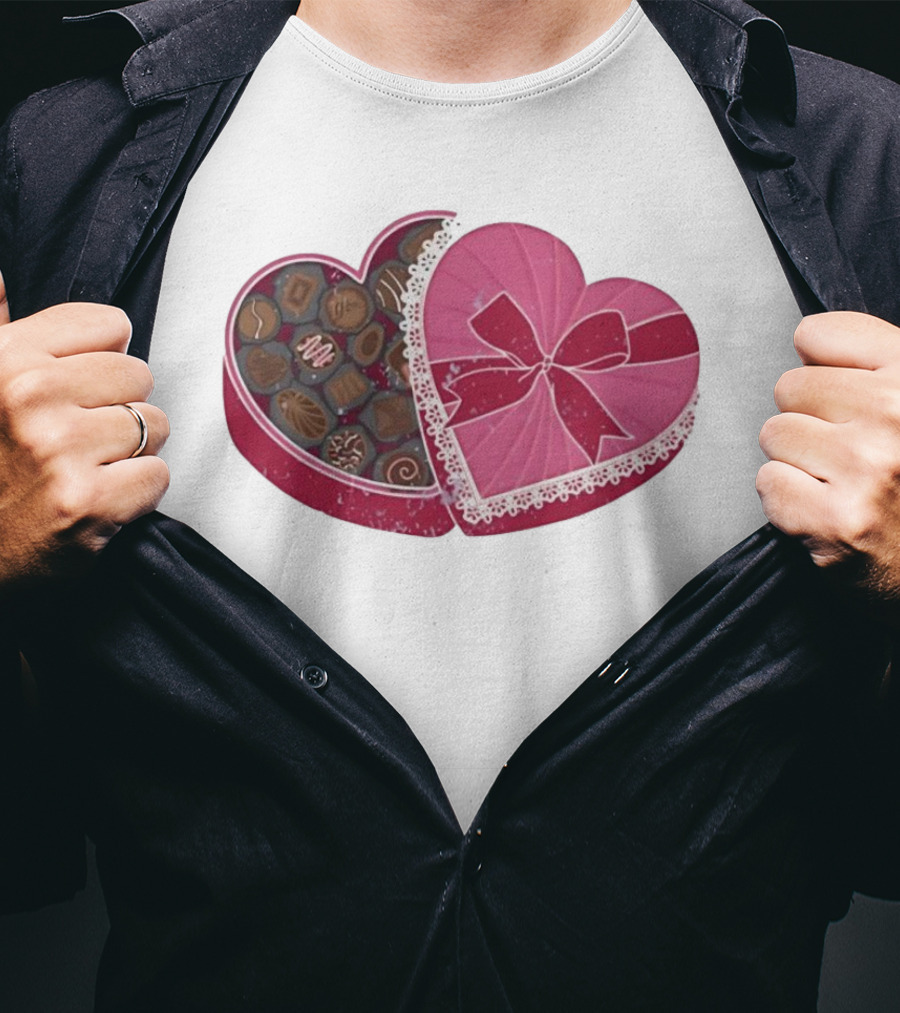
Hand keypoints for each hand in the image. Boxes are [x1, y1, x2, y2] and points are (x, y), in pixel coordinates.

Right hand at [0, 272, 168, 592]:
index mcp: (5, 358)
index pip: (111, 324)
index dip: (103, 359)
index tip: (79, 386)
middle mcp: (29, 395)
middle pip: (139, 375)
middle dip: (120, 407)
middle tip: (80, 438)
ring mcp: (58, 449)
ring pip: (154, 425)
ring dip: (132, 451)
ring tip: (87, 468)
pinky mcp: (86, 502)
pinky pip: (157, 475)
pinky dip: (138, 492)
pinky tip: (98, 498)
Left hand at [758, 311, 899, 617]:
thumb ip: (870, 363)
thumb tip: (805, 341)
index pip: (817, 334)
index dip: (819, 365)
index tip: (841, 393)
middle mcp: (896, 415)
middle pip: (789, 386)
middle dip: (808, 418)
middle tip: (848, 452)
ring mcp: (867, 468)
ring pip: (774, 434)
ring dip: (797, 460)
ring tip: (841, 481)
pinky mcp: (837, 519)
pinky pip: (769, 482)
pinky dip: (788, 500)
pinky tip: (827, 508)